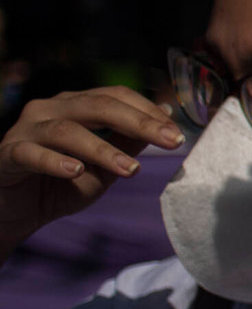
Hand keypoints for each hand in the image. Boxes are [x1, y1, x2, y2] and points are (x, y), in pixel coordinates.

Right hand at [0, 88, 183, 254]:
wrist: (16, 212)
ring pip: (66, 130)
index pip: (115, 96)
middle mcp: (49, 109)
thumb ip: (128, 144)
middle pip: (97, 106)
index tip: (178, 134)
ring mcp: (24, 129)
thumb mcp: (103, 167)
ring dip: (102, 149)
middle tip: (171, 143)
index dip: (149, 112)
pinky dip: (55, 161)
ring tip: (130, 169)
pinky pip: (30, 153)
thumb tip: (167, 119)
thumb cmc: (61, 185)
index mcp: (75, 105)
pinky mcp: (7, 154)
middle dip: (138, 123)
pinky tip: (76, 171)